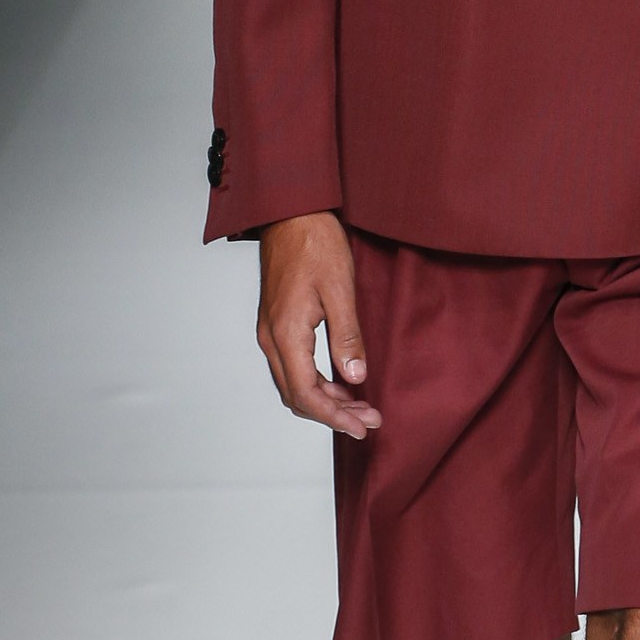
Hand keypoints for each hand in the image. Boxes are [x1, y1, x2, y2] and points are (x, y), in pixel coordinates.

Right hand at [256, 212, 380, 439]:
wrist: (290, 213)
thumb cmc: (315, 244)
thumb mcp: (340, 289)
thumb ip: (347, 336)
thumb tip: (355, 377)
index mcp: (286, 334)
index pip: (306, 394)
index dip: (335, 417)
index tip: (362, 427)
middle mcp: (272, 338)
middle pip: (297, 396)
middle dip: (333, 414)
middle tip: (368, 420)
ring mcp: (270, 332)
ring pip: (293, 384)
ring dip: (324, 400)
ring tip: (360, 405)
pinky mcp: (276, 324)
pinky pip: (292, 367)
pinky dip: (315, 382)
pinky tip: (340, 381)